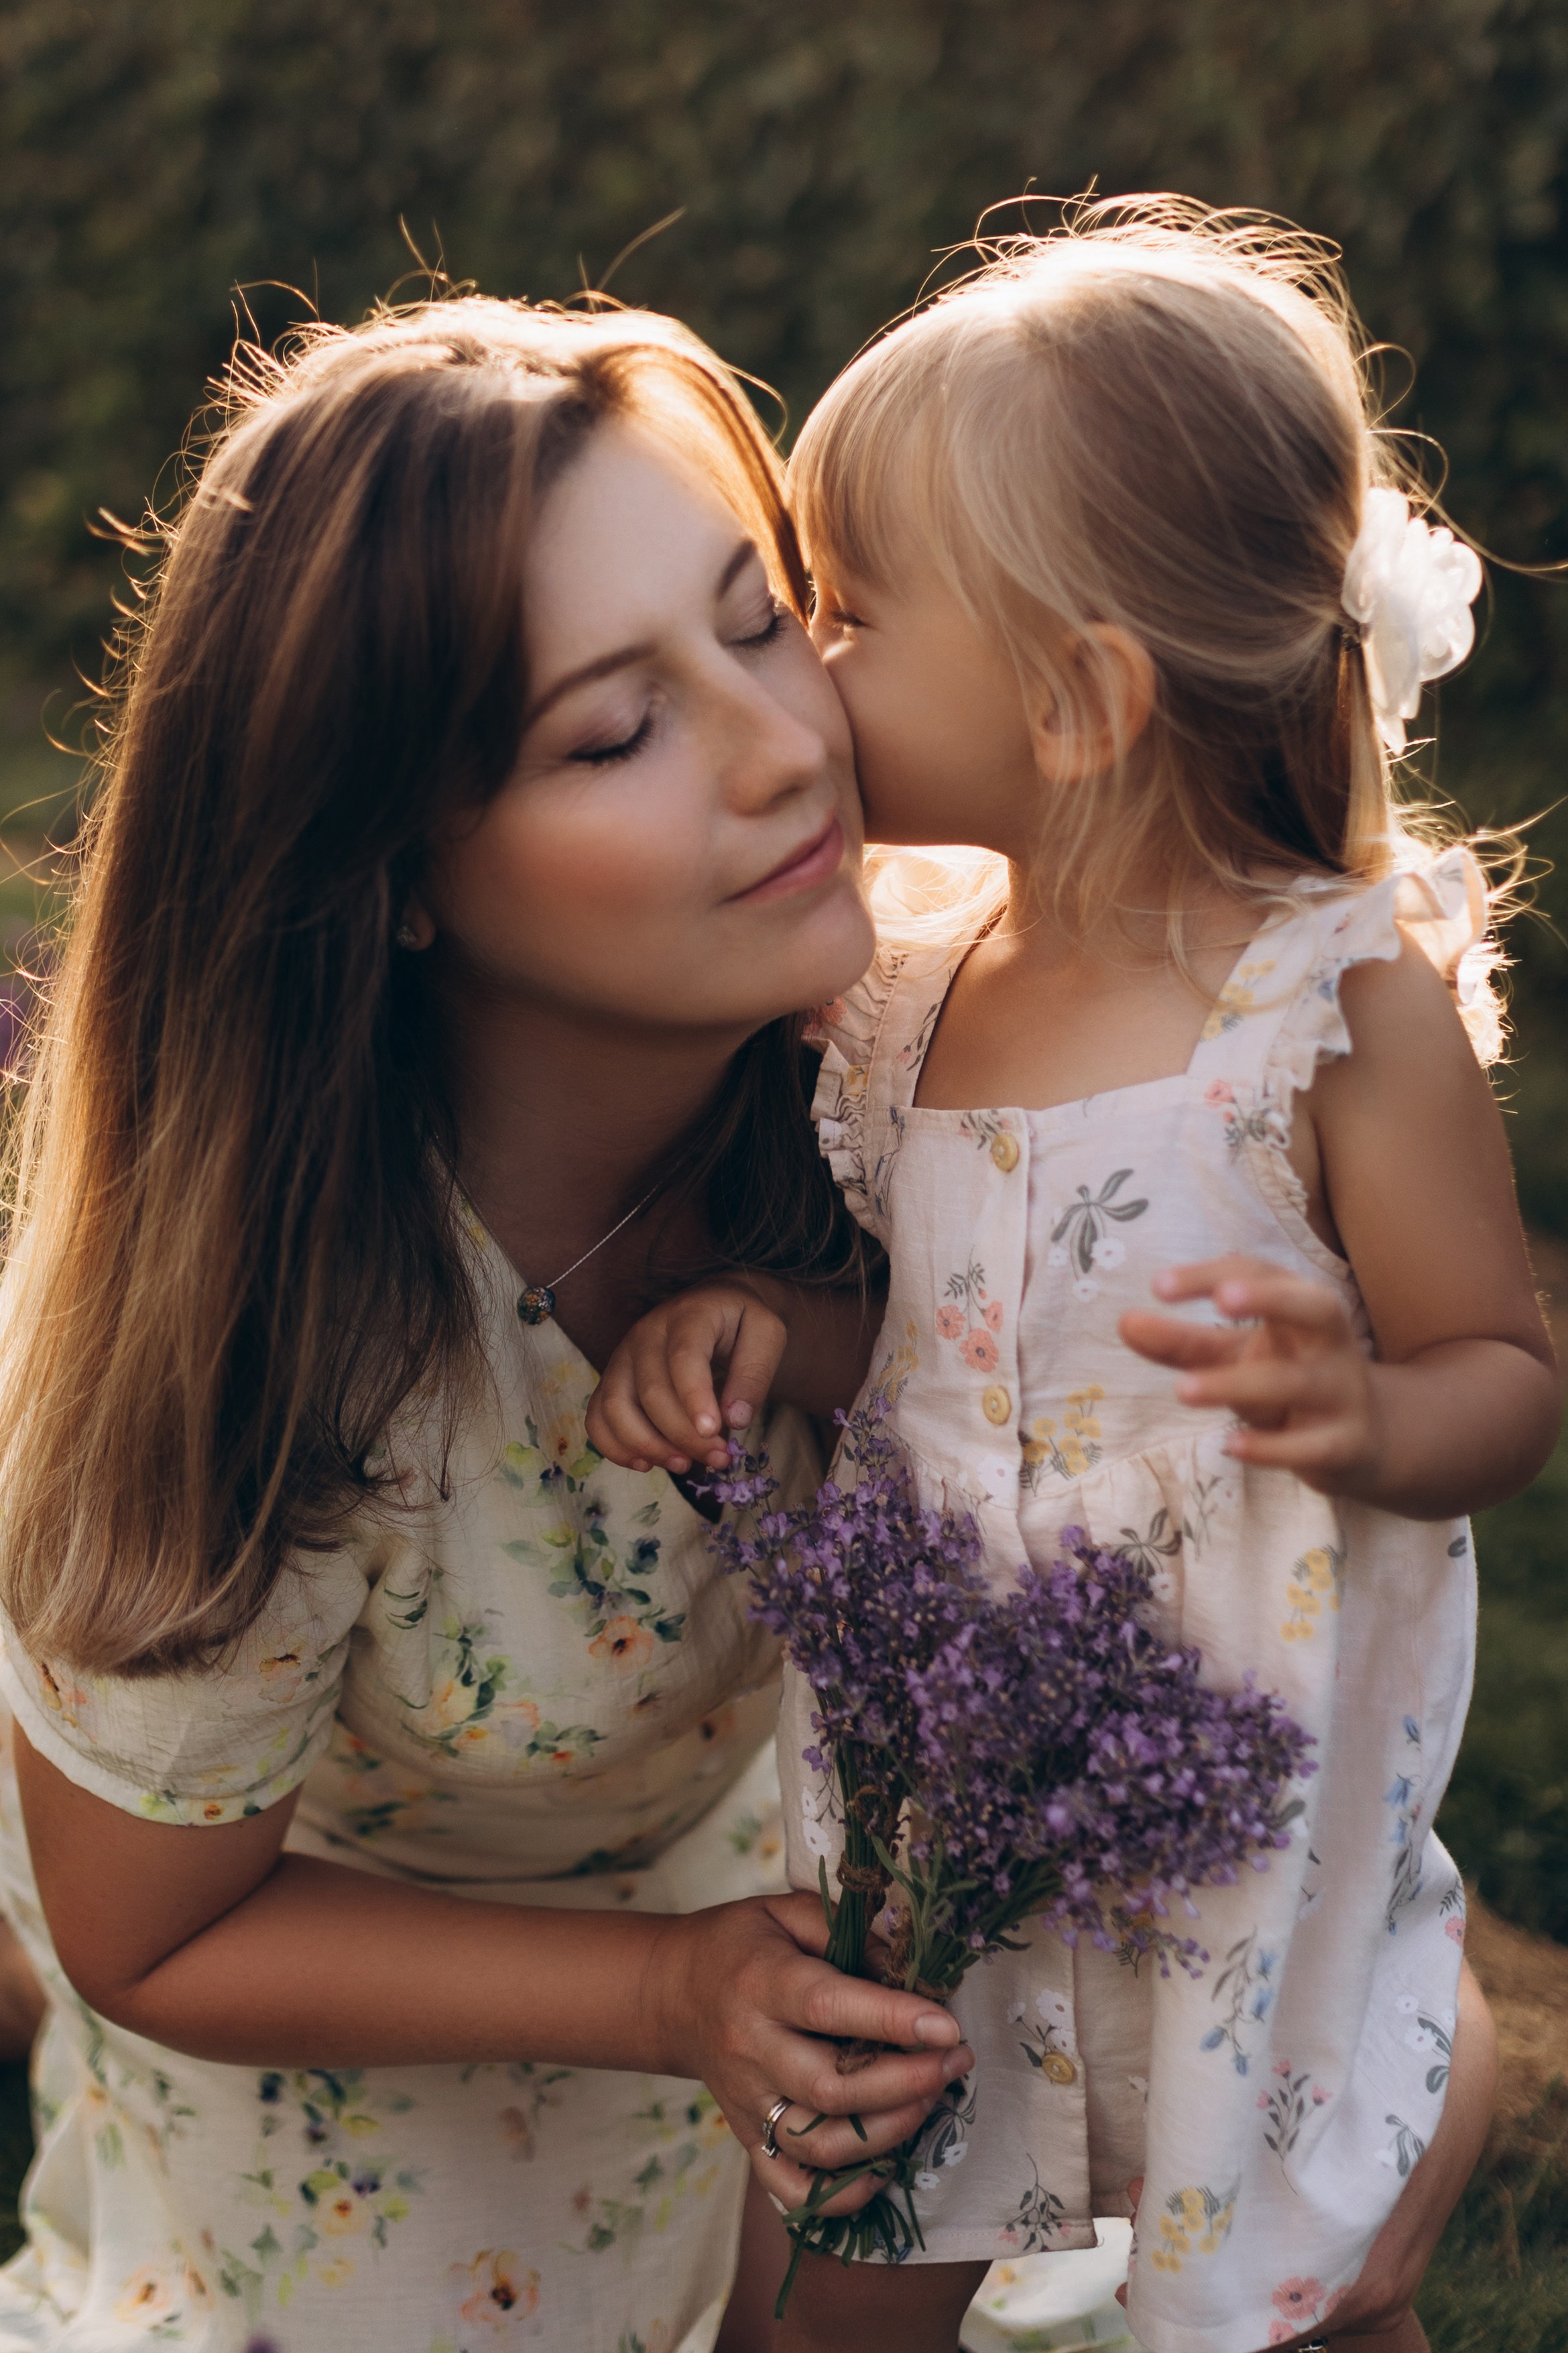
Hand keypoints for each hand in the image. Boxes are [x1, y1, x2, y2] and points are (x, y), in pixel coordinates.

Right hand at [586, 1283, 788, 1475]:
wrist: (716, 1308)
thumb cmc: (742, 1324)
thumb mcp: (768, 1336)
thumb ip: (754, 1374)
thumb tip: (735, 1419)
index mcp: (688, 1315)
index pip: (683, 1357)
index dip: (695, 1398)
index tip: (715, 1433)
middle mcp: (646, 1333)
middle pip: (651, 1390)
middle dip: (684, 1434)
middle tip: (720, 1458)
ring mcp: (623, 1356)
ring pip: (615, 1406)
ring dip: (647, 1445)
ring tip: (685, 1465)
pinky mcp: (612, 1379)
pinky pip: (597, 1417)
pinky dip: (614, 1447)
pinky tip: (647, 1464)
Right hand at [646, 1893, 974, 2218]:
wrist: (673, 1993)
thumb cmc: (743, 1944)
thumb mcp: (788, 1912)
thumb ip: (849, 1933)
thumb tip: (911, 1969)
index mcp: (762, 1983)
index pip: (828, 2008)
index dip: (891, 2019)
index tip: (947, 2026)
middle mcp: (751, 2049)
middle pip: (832, 2088)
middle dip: (906, 2082)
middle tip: (955, 2061)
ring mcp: (748, 2103)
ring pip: (822, 2144)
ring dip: (889, 2131)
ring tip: (931, 2099)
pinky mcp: (748, 2138)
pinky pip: (791, 2186)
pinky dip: (841, 2194)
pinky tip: (884, 2170)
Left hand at [1119, 1253, 1382, 1497]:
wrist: (1365, 1442)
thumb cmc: (1287, 1379)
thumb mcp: (1236, 1356)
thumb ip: (1183, 1342)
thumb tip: (1125, 1324)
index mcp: (1301, 1308)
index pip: (1261, 1273)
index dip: (1211, 1275)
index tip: (1157, 1286)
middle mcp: (1330, 1343)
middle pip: (1314, 1306)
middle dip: (1270, 1297)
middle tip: (1220, 1300)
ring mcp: (1341, 1394)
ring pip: (1296, 1383)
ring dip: (1238, 1384)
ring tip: (1181, 1390)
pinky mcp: (1343, 1446)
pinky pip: (1310, 1446)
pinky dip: (1271, 1447)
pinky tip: (1230, 1445)